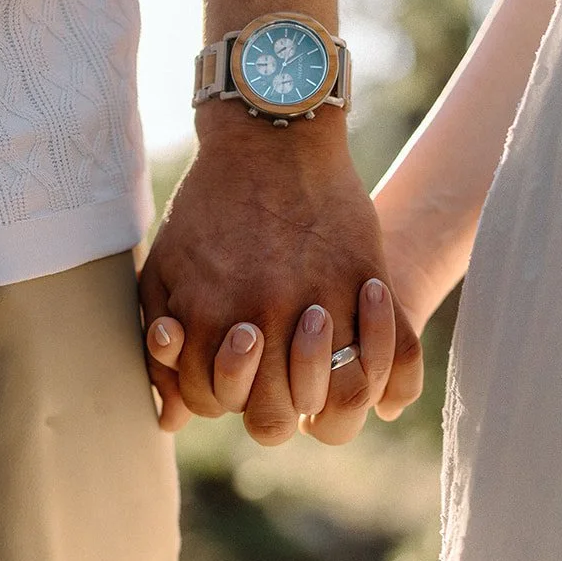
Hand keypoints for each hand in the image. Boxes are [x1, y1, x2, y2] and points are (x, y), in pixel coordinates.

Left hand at [139, 105, 422, 445]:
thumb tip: (173, 421)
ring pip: (344, 398)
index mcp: (211, 317)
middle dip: (276, 411)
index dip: (225, 398)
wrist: (269, 139)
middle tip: (281, 383)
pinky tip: (366, 353)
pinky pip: (397, 354)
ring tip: (324, 371)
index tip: (236, 372)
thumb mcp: (165, 273)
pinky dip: (393, 375)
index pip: (219, 404)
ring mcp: (323, 299)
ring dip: (335, 398)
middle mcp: (267, 317)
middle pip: (277, 419)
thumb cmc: (208, 211)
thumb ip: (165, 350)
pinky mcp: (367, 278)